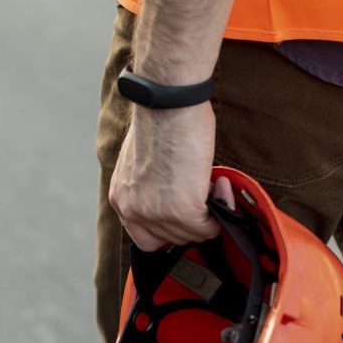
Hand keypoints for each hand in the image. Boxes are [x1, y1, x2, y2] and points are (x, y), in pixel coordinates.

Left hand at [109, 102, 235, 250]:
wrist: (169, 103)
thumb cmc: (160, 119)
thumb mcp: (142, 163)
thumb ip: (150, 188)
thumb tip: (174, 199)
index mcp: (120, 197)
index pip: (144, 239)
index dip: (169, 229)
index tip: (185, 215)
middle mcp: (132, 210)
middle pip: (172, 239)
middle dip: (192, 219)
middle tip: (204, 190)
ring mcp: (157, 213)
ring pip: (193, 234)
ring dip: (209, 212)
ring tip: (211, 181)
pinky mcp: (182, 210)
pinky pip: (210, 228)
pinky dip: (221, 208)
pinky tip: (220, 185)